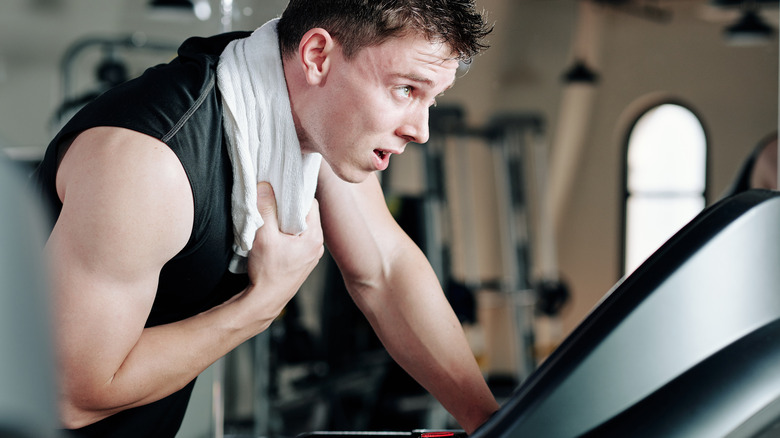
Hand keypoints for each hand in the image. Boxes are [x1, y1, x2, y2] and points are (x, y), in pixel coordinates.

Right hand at [245, 182, 323, 322]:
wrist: (264, 302)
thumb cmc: (268, 273)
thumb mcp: (264, 236)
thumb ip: (266, 208)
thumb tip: (266, 185)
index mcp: (315, 237)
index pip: (309, 203)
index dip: (293, 195)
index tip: (278, 191)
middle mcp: (317, 246)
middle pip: (304, 215)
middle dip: (287, 208)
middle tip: (270, 204)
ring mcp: (310, 255)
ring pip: (299, 228)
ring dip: (284, 222)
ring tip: (269, 220)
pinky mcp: (301, 262)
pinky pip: (295, 240)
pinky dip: (284, 234)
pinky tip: (271, 237)